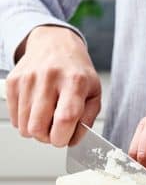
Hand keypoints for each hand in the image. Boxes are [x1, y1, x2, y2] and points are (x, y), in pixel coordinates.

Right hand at [6, 25, 100, 146]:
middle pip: (38, 127)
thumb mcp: (94, 92)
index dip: (63, 137)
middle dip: (47, 137)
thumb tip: (72, 141)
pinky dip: (25, 120)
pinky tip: (36, 108)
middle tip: (55, 129)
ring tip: (47, 116)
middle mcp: (50, 77)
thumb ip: (87, 120)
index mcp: (75, 81)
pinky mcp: (13, 81)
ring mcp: (28, 78)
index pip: (65, 118)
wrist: (55, 44)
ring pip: (24, 126)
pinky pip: (14, 117)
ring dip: (36, 130)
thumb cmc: (76, 71)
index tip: (65, 138)